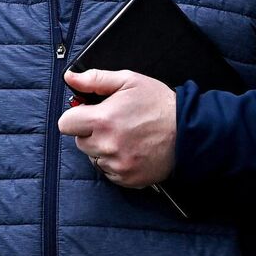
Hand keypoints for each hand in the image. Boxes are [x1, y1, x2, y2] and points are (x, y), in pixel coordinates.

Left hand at [57, 69, 175, 187]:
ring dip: (103, 148)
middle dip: (91, 132)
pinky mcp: (127, 178)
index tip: (88, 114)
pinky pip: (108, 171)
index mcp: (103, 120)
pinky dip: (115, 163)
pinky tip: (131, 150)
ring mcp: (117, 165)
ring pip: (94, 157)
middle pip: (80, 141)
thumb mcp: (128, 81)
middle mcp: (107, 146)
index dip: (75, 117)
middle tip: (113, 123)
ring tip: (125, 137)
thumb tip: (70, 77)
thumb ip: (95, 80)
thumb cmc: (159, 104)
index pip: (65, 124)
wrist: (189, 132)